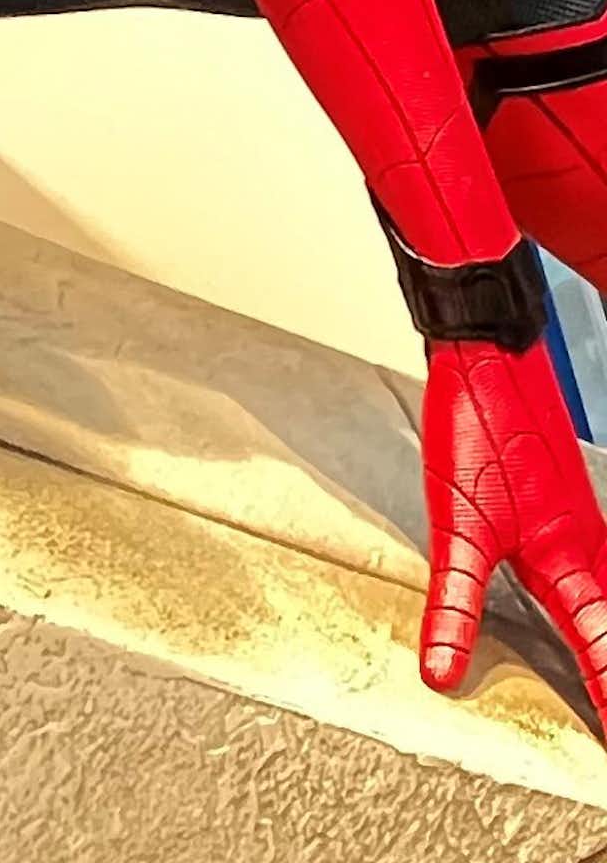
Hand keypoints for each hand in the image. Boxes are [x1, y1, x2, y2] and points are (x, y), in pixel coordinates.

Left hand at [419, 337, 606, 718]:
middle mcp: (593, 551)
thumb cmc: (476, 433)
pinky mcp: (574, 509)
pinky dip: (604, 606)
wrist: (488, 361)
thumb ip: (455, 605)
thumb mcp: (456, 528)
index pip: (602, 654)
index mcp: (570, 566)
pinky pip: (603, 572)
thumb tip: (442, 671)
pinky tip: (596, 609)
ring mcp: (588, 528)